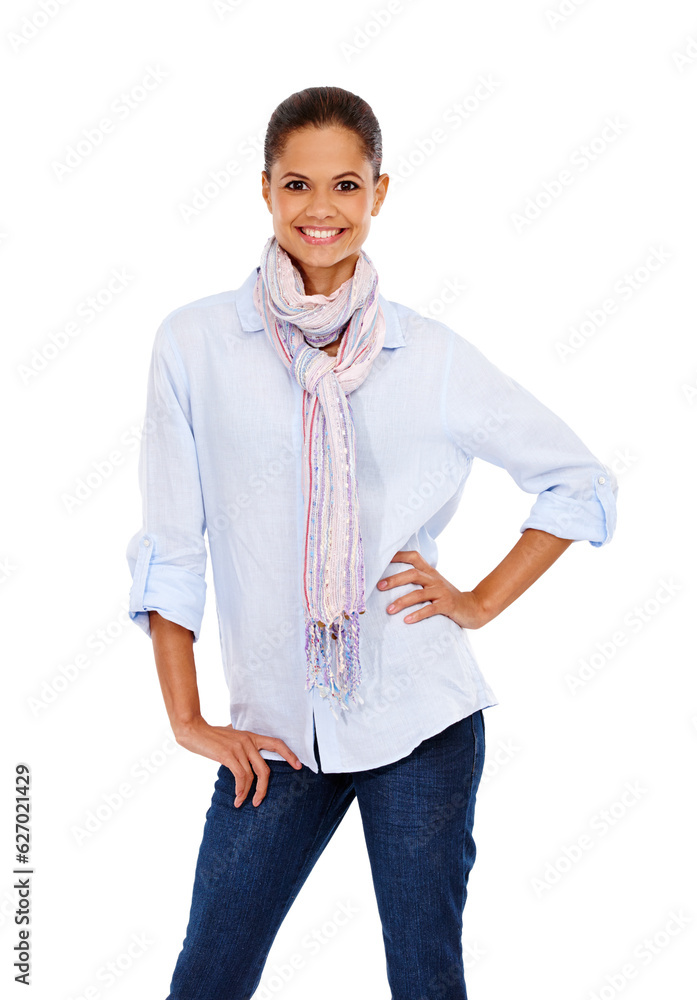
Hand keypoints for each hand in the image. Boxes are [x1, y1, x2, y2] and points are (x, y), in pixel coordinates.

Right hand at [173, 717, 301, 807]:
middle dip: (264, 788)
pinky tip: (237, 797)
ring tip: (242, 802)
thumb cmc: (210, 735)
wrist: (193, 730)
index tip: (298, 766)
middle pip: (265, 768)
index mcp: (251, 736)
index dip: (289, 754)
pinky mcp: (228, 754)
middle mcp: (248, 741)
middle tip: (259, 801)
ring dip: (248, 793)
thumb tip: (243, 742)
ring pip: (252, 776)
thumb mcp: (229, 733)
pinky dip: (240, 790)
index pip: (276, 743)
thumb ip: (239, 738)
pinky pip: (240, 776)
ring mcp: (239, 747)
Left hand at [378, 549, 489, 629]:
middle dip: (395, 580)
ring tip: (389, 610)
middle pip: (413, 574)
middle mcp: (434, 579)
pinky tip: (406, 620)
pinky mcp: (447, 605)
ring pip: (418, 594)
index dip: (399, 556)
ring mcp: (441, 592)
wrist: (472, 608)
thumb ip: (418, 582)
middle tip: (380, 587)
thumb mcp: (434, 585)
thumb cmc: (446, 598)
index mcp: (430, 573)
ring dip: (402, 601)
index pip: (414, 557)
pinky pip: (430, 609)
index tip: (382, 559)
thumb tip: (390, 583)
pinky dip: (417, 614)